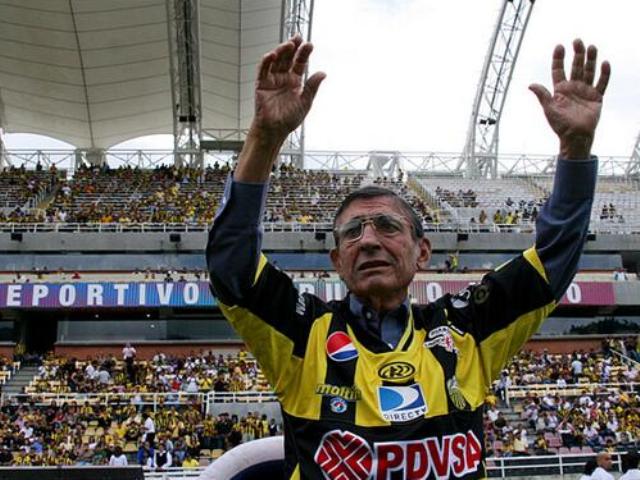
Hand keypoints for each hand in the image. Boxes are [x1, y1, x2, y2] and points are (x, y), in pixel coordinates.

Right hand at [251, 35, 325, 139]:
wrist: (274, 130)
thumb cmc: (289, 119)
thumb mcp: (305, 102)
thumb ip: (312, 87)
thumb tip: (323, 72)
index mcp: (295, 81)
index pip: (300, 63)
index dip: (304, 54)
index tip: (309, 45)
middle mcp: (283, 78)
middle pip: (288, 58)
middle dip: (293, 47)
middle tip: (298, 37)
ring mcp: (272, 80)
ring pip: (276, 61)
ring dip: (281, 51)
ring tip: (288, 45)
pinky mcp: (261, 84)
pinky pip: (263, 70)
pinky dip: (266, 61)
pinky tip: (272, 55)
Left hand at [529, 39, 610, 158]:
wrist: (575, 137)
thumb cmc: (560, 125)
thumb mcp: (549, 109)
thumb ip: (542, 95)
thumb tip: (530, 84)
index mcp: (560, 89)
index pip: (558, 70)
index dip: (558, 59)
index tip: (559, 46)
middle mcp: (573, 87)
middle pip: (575, 67)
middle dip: (577, 54)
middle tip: (577, 41)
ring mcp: (585, 91)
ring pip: (589, 71)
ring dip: (590, 59)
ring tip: (591, 46)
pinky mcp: (596, 97)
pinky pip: (602, 83)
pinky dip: (604, 74)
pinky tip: (605, 63)